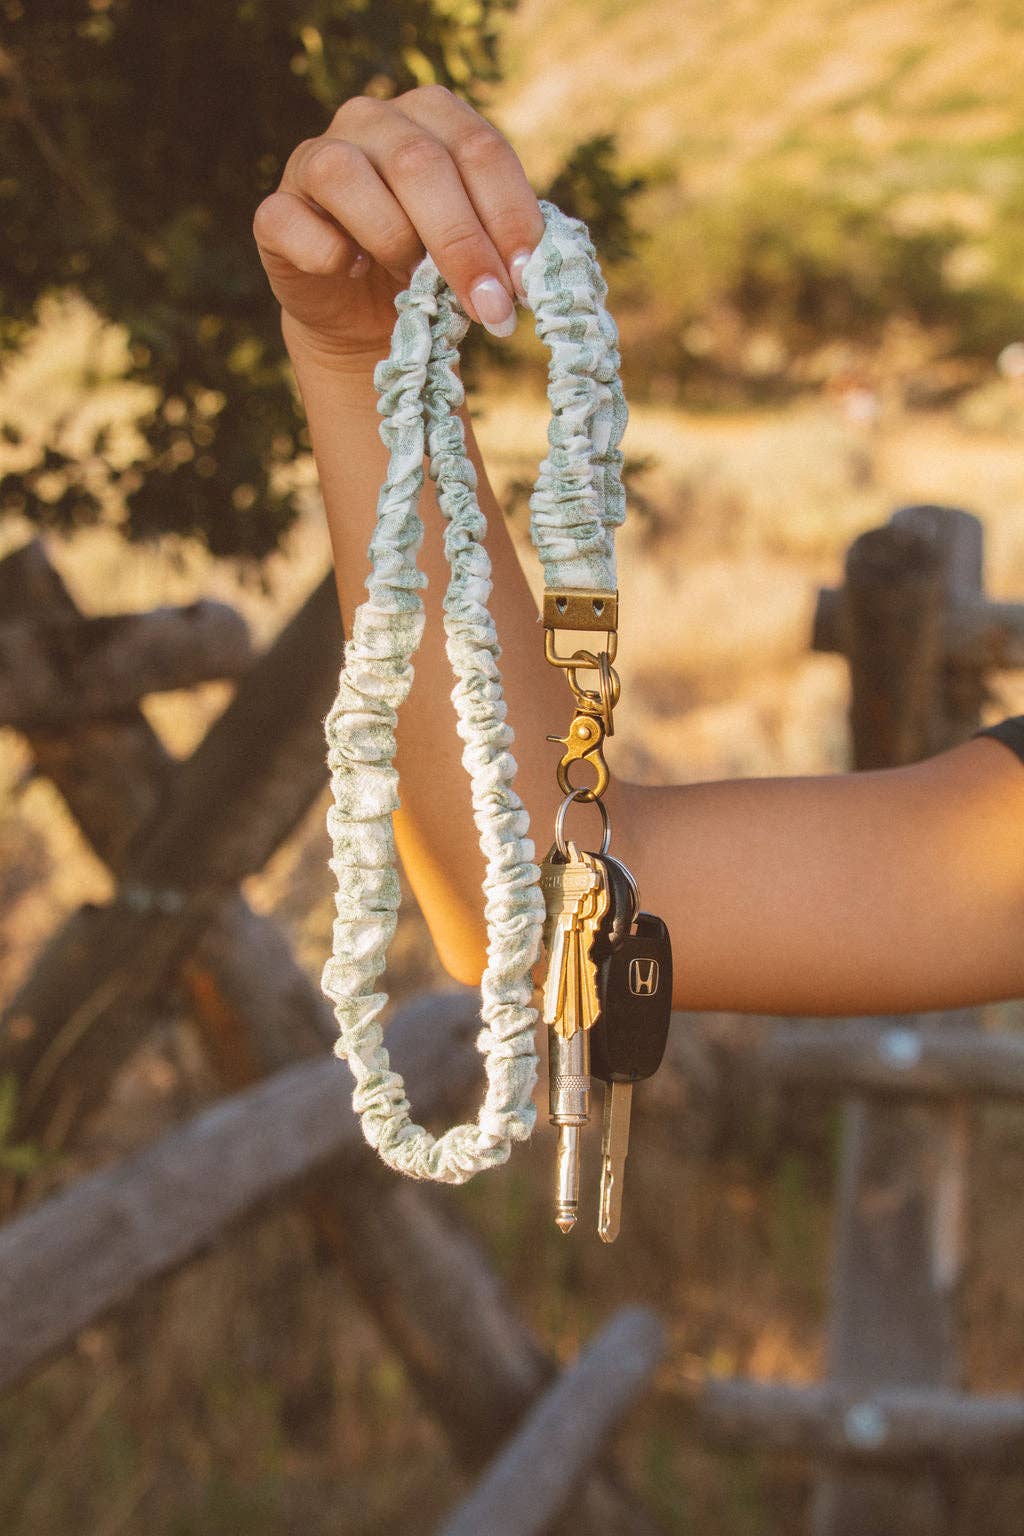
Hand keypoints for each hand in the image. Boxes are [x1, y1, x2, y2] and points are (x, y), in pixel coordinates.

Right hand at [252, 85, 545, 371]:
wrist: (364, 316)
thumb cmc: (431, 272)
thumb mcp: (476, 250)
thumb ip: (501, 246)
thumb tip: (528, 274)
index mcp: (433, 116)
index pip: (479, 149)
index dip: (507, 214)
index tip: (526, 279)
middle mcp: (371, 119)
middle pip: (420, 163)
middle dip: (462, 243)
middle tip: (491, 308)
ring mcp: (314, 158)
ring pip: (347, 176)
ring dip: (393, 240)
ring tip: (413, 285)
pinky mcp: (275, 209)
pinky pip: (290, 221)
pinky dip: (326, 254)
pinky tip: (350, 272)